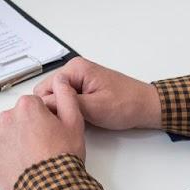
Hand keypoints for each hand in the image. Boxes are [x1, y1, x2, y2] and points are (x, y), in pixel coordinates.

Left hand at [0, 80, 84, 189]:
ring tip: (31, 157)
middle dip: (28, 128)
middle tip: (42, 147)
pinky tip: (18, 163)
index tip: (51, 133)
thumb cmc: (63, 158)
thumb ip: (66, 96)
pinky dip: (3, 155)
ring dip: (15, 141)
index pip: (34, 106)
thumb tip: (60, 81)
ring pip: (5, 133)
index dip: (45, 119)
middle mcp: (6, 117)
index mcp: (27, 106)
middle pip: (18, 117)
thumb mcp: (74, 123)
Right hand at [35, 57, 160, 131]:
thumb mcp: (94, 108)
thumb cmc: (126, 104)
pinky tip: (83, 117)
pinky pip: (67, 100)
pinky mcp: (83, 88)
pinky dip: (72, 110)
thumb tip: (43, 105)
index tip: (62, 119)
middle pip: (48, 92)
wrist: (146, 106)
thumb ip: (66, 104)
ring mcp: (79, 78)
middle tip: (72, 121)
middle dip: (56, 108)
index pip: (43, 88)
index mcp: (75, 68)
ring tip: (80, 120)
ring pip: (57, 98)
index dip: (50, 107)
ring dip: (64, 110)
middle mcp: (74, 70)